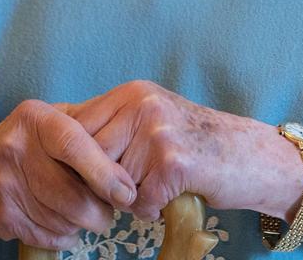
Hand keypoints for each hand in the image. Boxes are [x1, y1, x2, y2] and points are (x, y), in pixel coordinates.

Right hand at [0, 99, 137, 249]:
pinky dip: (65, 235)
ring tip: (90, 216)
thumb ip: (82, 122)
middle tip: (112, 210)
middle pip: (71, 192)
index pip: (75, 144)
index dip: (105, 172)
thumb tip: (127, 138)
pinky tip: (67, 226)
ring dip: (84, 224)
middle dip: (100, 209)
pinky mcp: (1, 216)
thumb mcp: (45, 118)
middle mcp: (17, 148)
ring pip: (62, 217)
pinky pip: (47, 234)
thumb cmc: (20, 141)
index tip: (125, 192)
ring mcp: (6, 184)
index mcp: (35, 118)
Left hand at [58, 80, 302, 222]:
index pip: (76, 125)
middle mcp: (141, 104)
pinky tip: (170, 194)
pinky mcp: (173, 162)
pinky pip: (139, 202)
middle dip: (98, 182)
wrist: (246, 155)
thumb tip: (57, 140)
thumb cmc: (193, 142)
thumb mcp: (150, 118)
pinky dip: (151, 209)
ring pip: (112, 183)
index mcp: (131, 92)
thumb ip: (111, 125)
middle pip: (89, 156)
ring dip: (128, 197)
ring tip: (153, 186)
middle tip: (121, 189)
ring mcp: (158, 131)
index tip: (73, 175)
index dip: (71, 158)